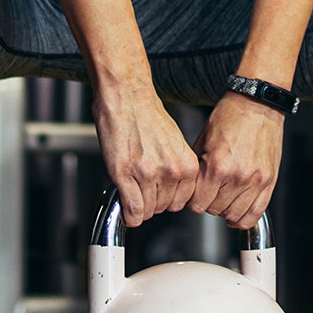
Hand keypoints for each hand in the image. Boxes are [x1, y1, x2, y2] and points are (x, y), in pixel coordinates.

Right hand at [93, 82, 199, 226]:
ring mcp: (149, 174)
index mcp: (187, 164)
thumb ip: (177, 169)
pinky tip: (125, 207)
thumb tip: (172, 191)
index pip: (182, 202)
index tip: (159, 194)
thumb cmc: (148, 116)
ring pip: (147, 211)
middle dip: (152, 200)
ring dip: (138, 205)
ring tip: (132, 186)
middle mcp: (172, 171)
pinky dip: (128, 214)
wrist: (127, 98)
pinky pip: (132, 210)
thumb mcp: (175, 144)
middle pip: (164, 208)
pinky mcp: (126, 175)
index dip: (167, 199)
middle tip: (142, 185)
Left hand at [191, 92, 285, 229]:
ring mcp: (255, 181)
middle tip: (209, 192)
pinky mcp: (269, 181)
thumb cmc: (230, 117)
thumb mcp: (202, 140)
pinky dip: (244, 219)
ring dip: (225, 210)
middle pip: (214, 210)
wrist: (257, 105)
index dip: (193, 200)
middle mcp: (237, 176)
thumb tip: (188, 189)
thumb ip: (196, 168)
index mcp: (216, 166)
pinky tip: (237, 214)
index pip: (197, 203)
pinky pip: (256, 213)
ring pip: (234, 215)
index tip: (194, 194)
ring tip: (223, 198)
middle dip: (208, 203)